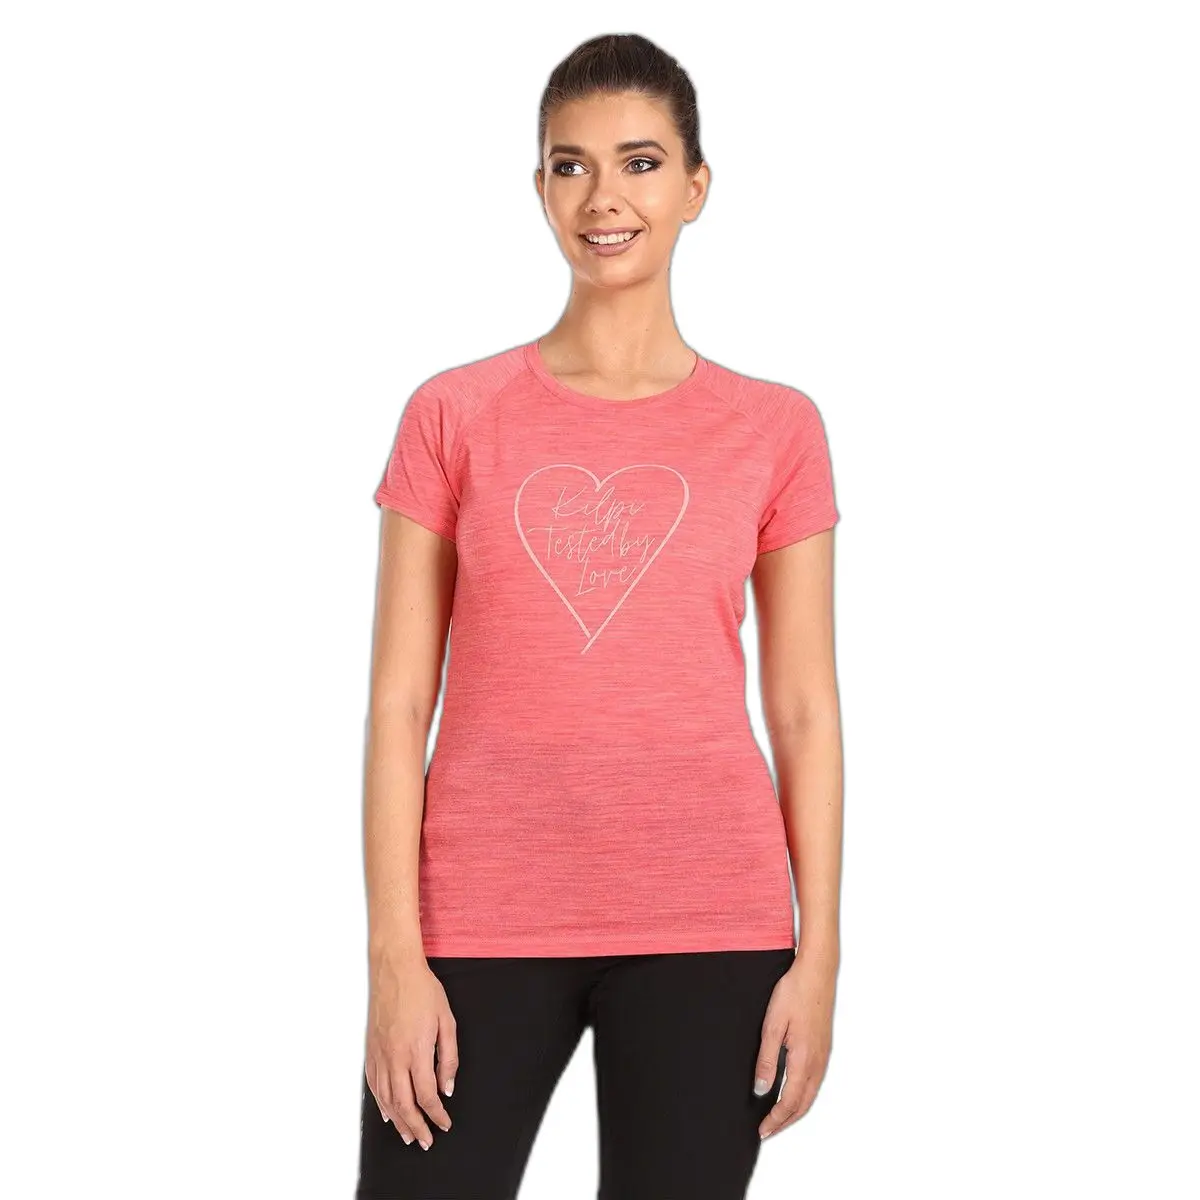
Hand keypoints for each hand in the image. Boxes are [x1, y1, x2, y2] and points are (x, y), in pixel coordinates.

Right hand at [364, 951, 458, 1150]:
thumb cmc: (423, 991)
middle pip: (404, 1105)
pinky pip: (374, 1084)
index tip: (445, 1123)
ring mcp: (380, 1055)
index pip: (426, 1096)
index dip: (436, 1115)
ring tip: (408, 1135)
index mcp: (416, 1051)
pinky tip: (387, 1113)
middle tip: (426, 1141)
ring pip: (387, 1099)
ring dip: (398, 1121)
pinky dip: (380, 1103)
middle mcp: (395, 1058)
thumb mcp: (446, 1021)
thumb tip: (447, 1086)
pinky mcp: (371, 1050)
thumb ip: (448, 1057)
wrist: (395, 970)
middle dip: (416, 1127)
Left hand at [754, 948, 836, 1140]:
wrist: (817, 972)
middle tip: (768, 1131)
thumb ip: (767, 1060)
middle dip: (785, 1121)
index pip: (789, 1102)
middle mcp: (818, 1062)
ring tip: (778, 1117)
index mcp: (804, 1059)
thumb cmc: (794, 993)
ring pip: (811, 1094)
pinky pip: (815, 1081)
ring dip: (795, 1110)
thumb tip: (761, 1090)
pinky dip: (804, 1096)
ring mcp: (824, 1055)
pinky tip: (793, 1092)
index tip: (762, 1130)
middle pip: (803, 1104)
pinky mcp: (824, 1047)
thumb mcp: (773, 1025)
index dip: (775, 1119)